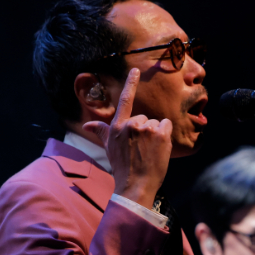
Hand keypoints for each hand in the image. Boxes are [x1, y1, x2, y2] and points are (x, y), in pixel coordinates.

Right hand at [82, 68, 171, 208]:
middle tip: (142, 149)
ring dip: (156, 134)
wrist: (136, 185)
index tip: (136, 70)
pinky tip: (159, 149)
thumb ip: (101, 132)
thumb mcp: (109, 148)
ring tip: (149, 151)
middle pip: (145, 118)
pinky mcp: (160, 134)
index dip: (130, 83)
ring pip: (157, 123)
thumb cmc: (122, 167)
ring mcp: (146, 128)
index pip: (125, 100)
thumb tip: (87, 124)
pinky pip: (166, 126)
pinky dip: (166, 136)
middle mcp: (131, 124)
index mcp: (118, 126)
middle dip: (146, 130)